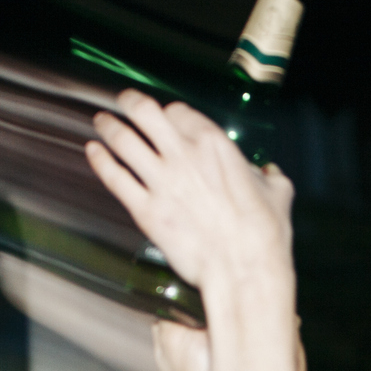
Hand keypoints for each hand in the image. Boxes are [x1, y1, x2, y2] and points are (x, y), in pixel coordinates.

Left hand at [86, 90, 294, 294]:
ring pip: (123, 140)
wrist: (243, 269)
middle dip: (130, 102)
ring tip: (101, 120)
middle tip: (124, 100)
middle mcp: (182, 156)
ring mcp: (160, 182)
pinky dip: (100, 160)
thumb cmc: (262, 234)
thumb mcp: (277, 193)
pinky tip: (93, 150)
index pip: (179, 112)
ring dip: (108, 125)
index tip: (168, 117)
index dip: (171, 113)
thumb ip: (268, 176)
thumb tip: (268, 173)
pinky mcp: (145, 211)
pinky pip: (114, 177)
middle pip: (143, 113)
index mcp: (214, 144)